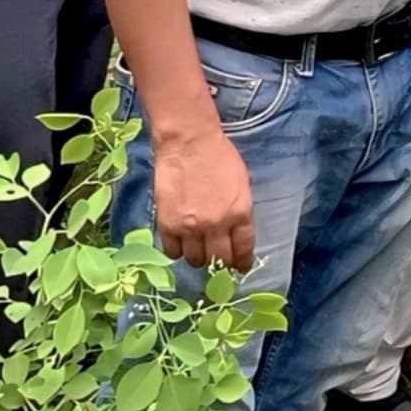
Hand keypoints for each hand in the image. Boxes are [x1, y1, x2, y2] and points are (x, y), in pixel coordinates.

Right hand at [153, 122, 253, 271]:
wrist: (188, 142)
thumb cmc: (219, 156)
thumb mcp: (241, 185)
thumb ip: (239, 211)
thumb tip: (235, 232)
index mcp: (240, 213)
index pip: (243, 249)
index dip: (241, 262)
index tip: (240, 267)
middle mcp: (216, 225)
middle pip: (219, 259)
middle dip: (221, 262)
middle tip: (217, 259)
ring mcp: (190, 227)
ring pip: (196, 259)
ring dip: (198, 256)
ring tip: (197, 248)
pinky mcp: (168, 224)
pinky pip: (172, 251)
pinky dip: (177, 250)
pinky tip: (179, 243)